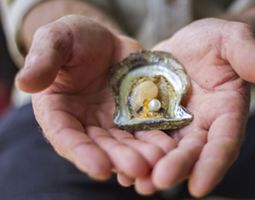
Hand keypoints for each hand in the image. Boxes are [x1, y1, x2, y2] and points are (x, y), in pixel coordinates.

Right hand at [16, 15, 175, 181]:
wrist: (103, 40)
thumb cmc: (74, 38)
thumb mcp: (56, 40)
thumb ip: (43, 60)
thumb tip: (24, 82)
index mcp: (59, 111)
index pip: (66, 137)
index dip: (82, 154)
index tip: (100, 168)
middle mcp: (85, 123)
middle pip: (101, 146)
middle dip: (119, 158)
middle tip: (138, 168)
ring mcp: (111, 121)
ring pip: (126, 142)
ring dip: (142, 154)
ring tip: (159, 160)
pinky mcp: (132, 114)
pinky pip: (145, 129)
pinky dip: (156, 139)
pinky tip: (168, 147)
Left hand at [135, 18, 254, 196]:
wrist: (188, 46)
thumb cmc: (215, 42)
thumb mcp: (231, 40)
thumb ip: (248, 55)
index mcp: (225, 112)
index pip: (224, 142)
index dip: (213, 163)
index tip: (200, 186)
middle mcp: (201, 125)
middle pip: (191, 151)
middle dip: (176, 168)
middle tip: (158, 182)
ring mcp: (176, 124)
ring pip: (165, 150)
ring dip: (151, 167)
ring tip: (135, 181)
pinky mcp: (153, 118)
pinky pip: (144, 137)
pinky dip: (135, 151)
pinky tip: (121, 164)